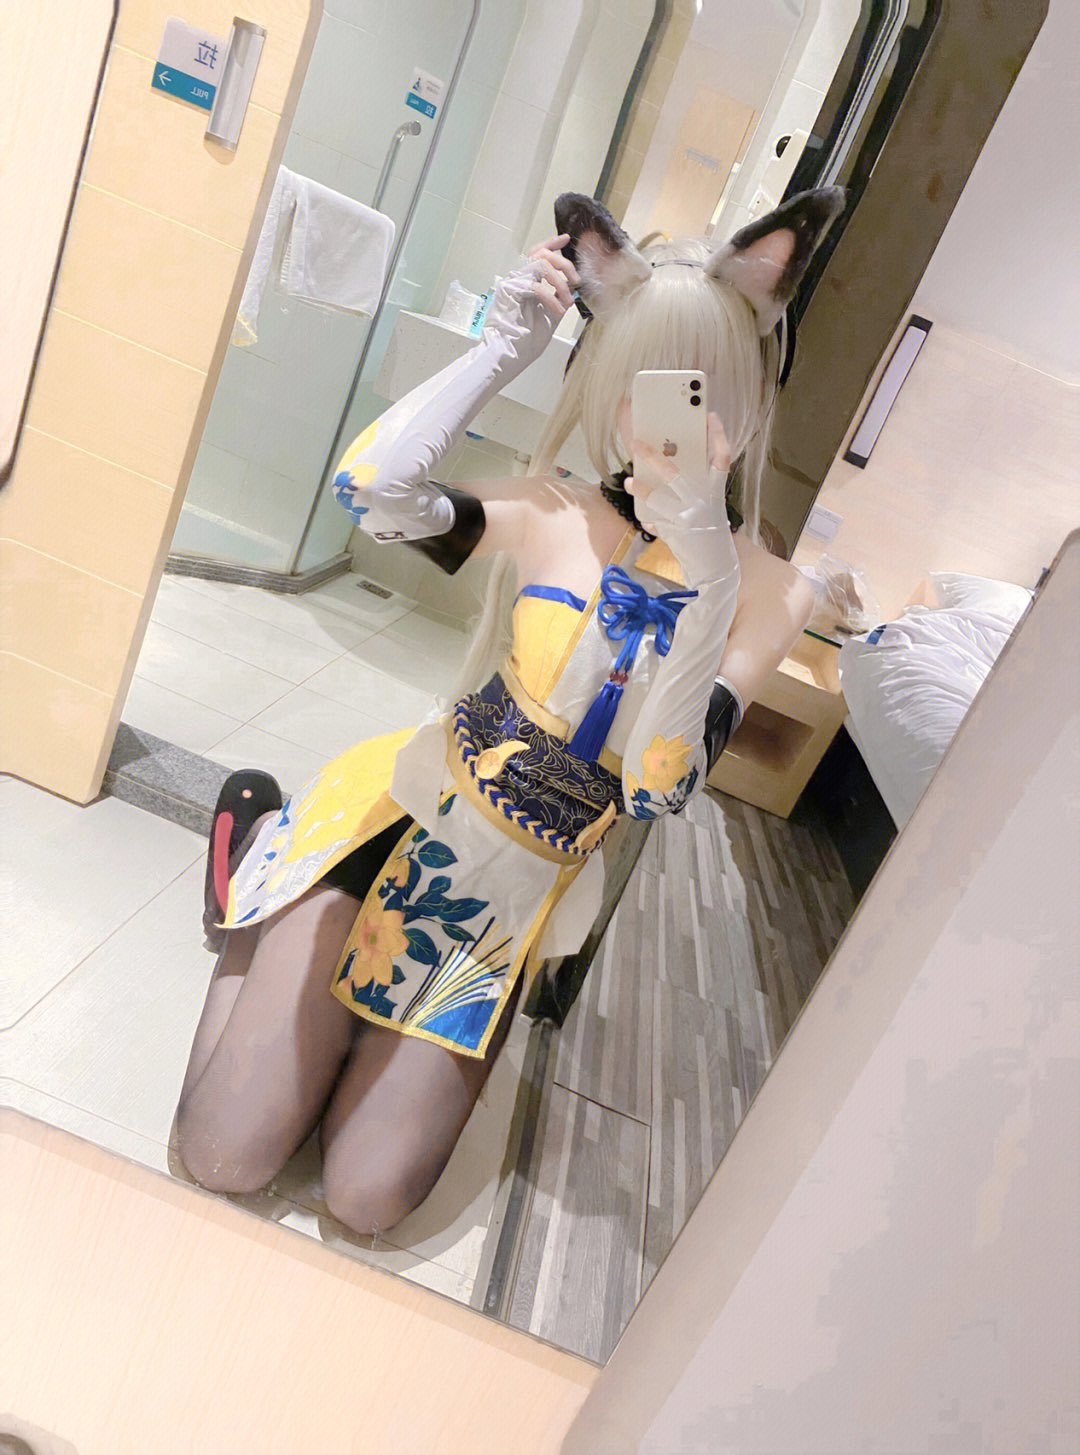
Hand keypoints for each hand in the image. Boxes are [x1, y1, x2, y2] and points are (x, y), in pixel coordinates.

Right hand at [483, 235, 578, 366]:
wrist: (507, 356)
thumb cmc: (524, 342)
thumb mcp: (549, 316)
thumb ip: (557, 299)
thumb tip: (571, 287)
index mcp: (525, 282)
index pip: (537, 254)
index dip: (552, 244)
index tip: (565, 239)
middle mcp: (517, 279)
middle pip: (541, 253)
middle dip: (564, 264)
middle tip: (575, 281)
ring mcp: (512, 283)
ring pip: (541, 263)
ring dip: (560, 281)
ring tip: (566, 301)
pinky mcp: (510, 291)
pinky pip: (537, 285)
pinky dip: (551, 298)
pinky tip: (557, 311)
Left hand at [625, 412, 738, 588]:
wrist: (716, 568)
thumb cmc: (709, 533)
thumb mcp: (709, 508)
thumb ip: (695, 489)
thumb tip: (666, 467)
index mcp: (715, 492)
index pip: (721, 459)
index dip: (718, 437)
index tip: (711, 417)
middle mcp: (703, 502)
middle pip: (675, 474)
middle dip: (653, 457)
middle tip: (636, 443)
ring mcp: (688, 519)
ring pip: (658, 499)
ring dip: (641, 489)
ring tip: (629, 481)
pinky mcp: (676, 534)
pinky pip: (656, 522)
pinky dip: (650, 520)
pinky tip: (647, 521)